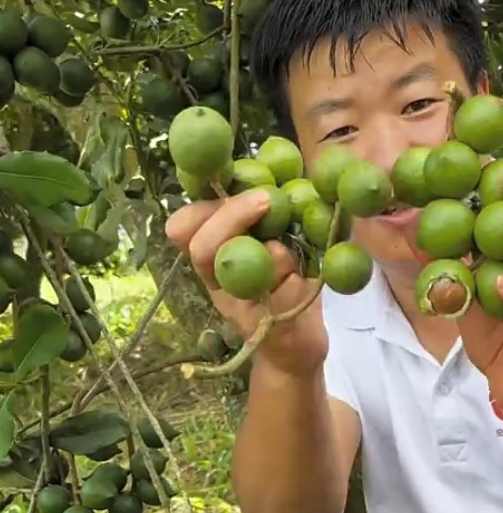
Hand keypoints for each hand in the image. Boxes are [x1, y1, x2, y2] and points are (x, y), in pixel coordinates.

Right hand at [165, 189, 328, 378]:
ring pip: (247, 268)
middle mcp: (218, 282)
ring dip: (276, 251)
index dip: (198, 206)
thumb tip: (271, 166)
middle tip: (265, 198)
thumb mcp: (273, 242)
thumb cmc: (286, 286)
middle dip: (232, 215)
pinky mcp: (269, 326)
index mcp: (214, 257)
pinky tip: (307, 278)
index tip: (226, 180)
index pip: (184, 228)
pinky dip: (298, 278)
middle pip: (202, 248)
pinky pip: (280, 292)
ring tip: (295, 254)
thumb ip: (263, 214)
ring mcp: (240, 308)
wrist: (298, 346)